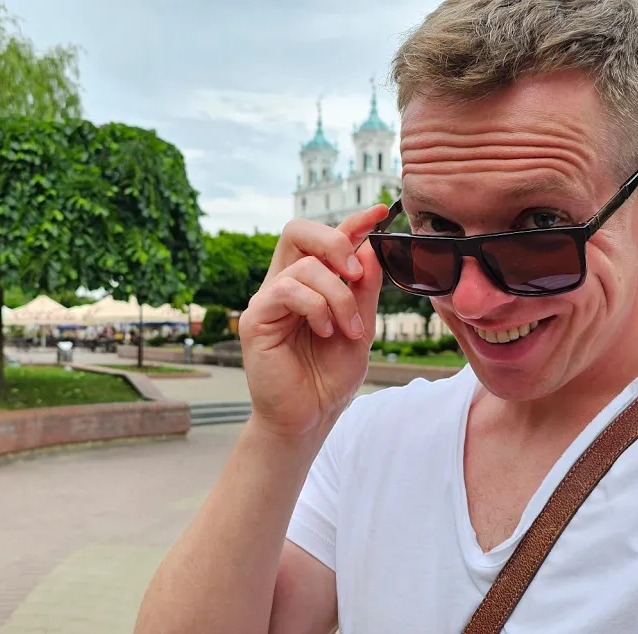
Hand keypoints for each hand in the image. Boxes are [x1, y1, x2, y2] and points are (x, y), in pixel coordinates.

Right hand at [239, 205, 389, 438]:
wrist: (310, 417)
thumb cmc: (330, 376)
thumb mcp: (360, 327)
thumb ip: (364, 290)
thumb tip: (370, 249)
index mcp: (309, 283)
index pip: (325, 239)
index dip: (352, 222)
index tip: (381, 213)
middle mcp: (285, 284)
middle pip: (298, 231)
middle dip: (335, 241)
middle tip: (357, 273)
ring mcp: (267, 300)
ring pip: (304, 267)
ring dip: (338, 296)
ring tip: (348, 329)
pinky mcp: (256, 319)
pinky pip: (287, 290)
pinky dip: (316, 307)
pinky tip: (325, 331)